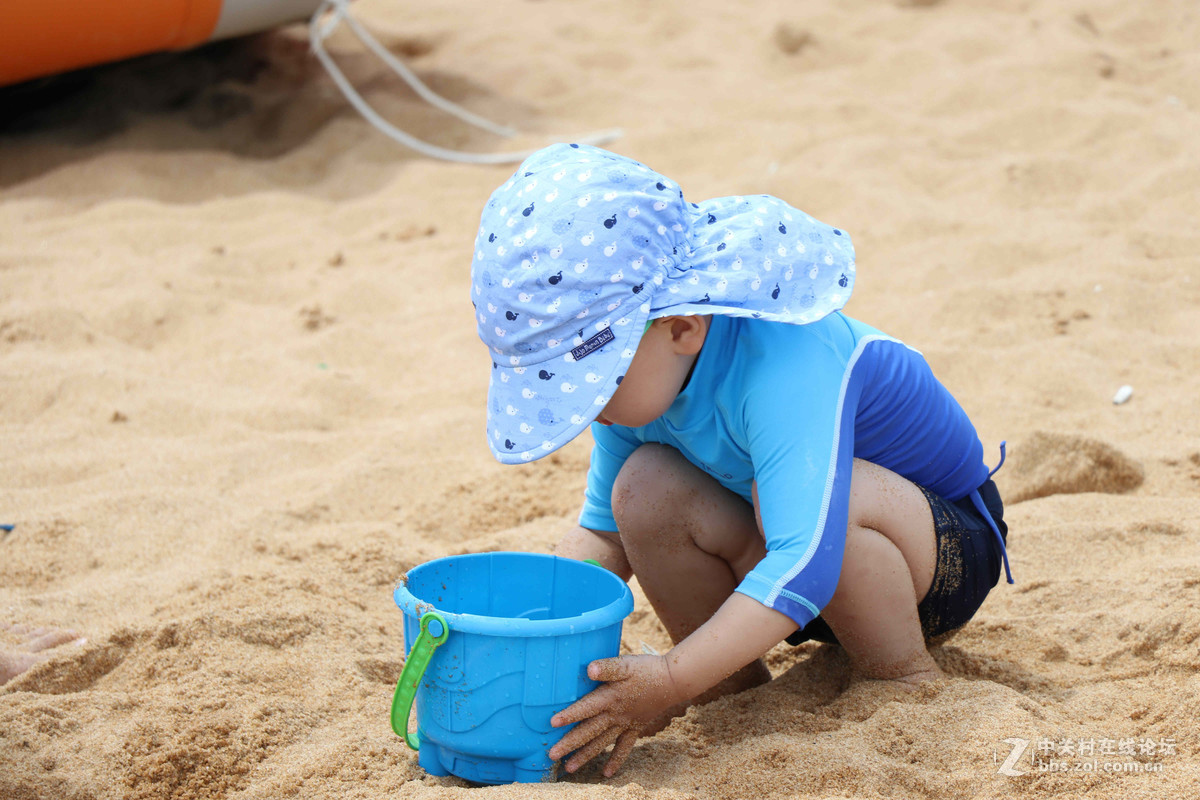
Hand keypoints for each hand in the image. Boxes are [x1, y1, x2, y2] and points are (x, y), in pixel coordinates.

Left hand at [548, 654, 683, 776]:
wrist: (673, 681)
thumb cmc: (647, 669)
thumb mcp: (626, 664)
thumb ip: (607, 667)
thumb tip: (589, 669)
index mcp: (610, 698)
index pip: (586, 708)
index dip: (569, 715)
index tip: (552, 724)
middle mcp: (615, 715)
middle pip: (589, 732)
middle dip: (570, 744)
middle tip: (552, 756)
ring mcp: (625, 724)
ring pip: (602, 743)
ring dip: (585, 756)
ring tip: (569, 768)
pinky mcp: (635, 728)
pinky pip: (624, 748)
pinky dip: (615, 761)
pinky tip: (606, 774)